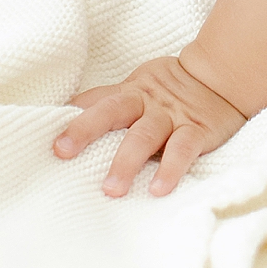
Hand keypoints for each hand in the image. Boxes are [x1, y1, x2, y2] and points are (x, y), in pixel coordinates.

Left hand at [53, 54, 246, 196]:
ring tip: (111, 190)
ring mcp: (171, 117)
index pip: (95, 101)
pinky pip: (183, 150)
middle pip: (111, 110)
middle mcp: (146, 103)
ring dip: (126, 162)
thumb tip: (63, 112)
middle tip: (62, 152)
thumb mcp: (137, 87)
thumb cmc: (170, 89)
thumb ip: (105, 101)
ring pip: (144, 136)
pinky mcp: (198, 131)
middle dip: (85, 129)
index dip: (70, 116)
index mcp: (129, 92)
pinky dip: (170, 169)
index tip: (44, 137)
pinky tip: (158, 190)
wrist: (222, 77)